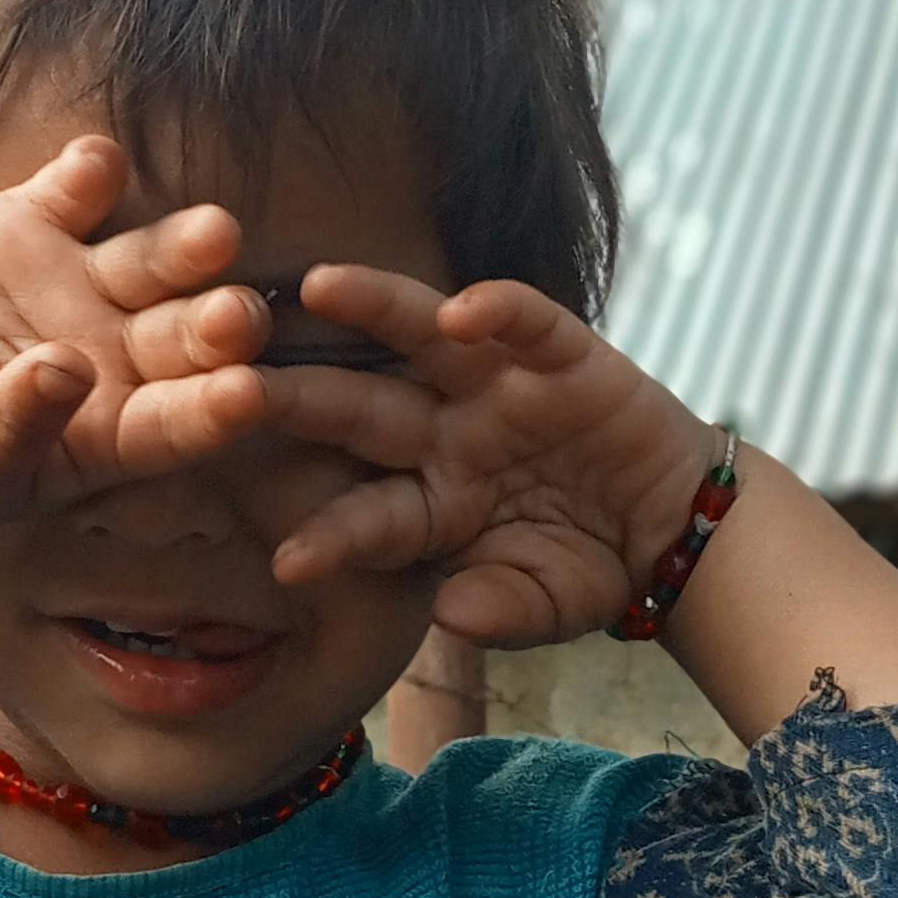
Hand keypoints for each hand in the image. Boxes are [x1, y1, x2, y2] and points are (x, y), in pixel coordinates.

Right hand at [0, 135, 276, 519]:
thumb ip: (13, 427)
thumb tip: (63, 373)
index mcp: (115, 431)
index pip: (177, 423)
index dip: (213, 412)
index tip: (246, 396)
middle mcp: (120, 354)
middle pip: (185, 336)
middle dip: (219, 325)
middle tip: (240, 314)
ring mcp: (85, 283)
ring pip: (152, 259)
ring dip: (184, 245)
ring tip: (216, 233)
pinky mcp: (38, 223)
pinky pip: (73, 191)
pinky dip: (89, 172)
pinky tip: (99, 161)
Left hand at [256, 268, 721, 648]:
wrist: (672, 523)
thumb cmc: (592, 564)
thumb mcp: (547, 604)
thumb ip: (501, 612)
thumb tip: (452, 613)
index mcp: (430, 502)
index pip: (366, 517)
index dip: (332, 537)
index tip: (288, 564)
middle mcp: (448, 432)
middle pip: (359, 408)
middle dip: (296, 396)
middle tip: (226, 382)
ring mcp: (498, 387)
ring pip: (421, 338)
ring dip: (372, 307)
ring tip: (318, 284)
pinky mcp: (563, 353)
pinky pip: (527, 323)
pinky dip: (499, 312)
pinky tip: (465, 309)